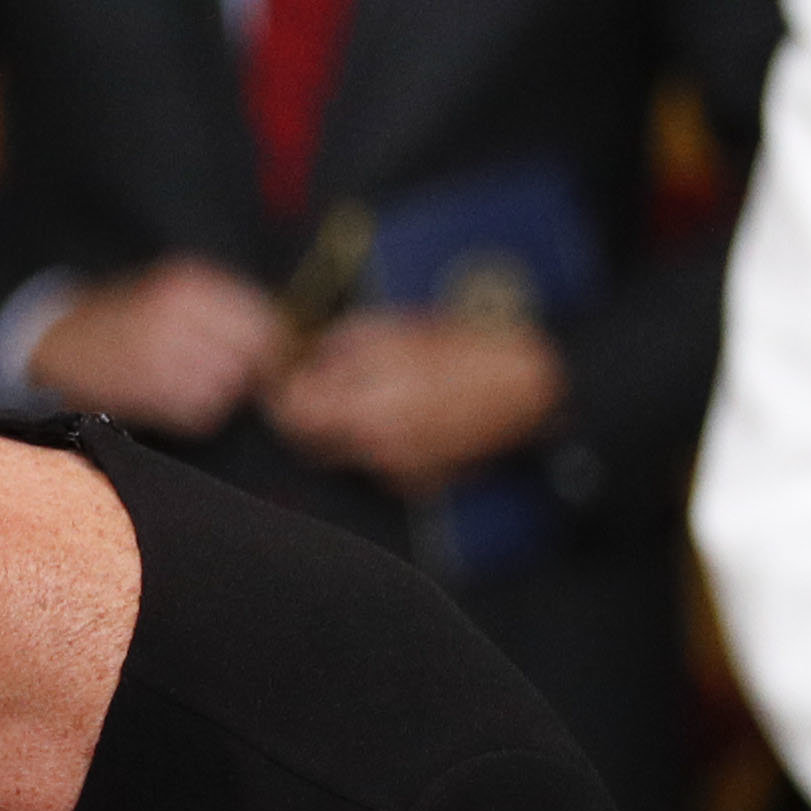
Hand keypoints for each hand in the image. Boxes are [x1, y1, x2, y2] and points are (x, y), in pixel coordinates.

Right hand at [26, 258, 288, 435]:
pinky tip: (171, 398)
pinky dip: (194, 413)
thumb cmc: (128, 318)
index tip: (262, 357)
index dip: (268, 344)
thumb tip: (286, 342)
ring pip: (225, 387)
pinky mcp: (143, 392)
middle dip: (245, 370)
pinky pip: (198, 413)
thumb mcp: (172, 292)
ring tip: (190, 383)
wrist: (57, 341)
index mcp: (188, 285)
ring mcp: (157, 355)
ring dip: (218, 393)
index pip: (261, 320)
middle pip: (248, 357)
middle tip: (226, 373)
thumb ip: (226, 309)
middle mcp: (175, 315)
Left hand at [268, 308, 565, 496]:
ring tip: (374, 388)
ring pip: (345, 452)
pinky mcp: (421, 482)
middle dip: (309, 412)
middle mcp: (377, 448)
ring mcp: (400, 470)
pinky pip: (379, 463)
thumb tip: (304, 357)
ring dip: (345, 425)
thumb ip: (338, 347)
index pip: (292, 415)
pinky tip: (405, 411)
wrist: (531, 387)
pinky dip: (379, 440)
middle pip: (312, 440)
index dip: (279, 394)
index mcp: (366, 407)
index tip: (279, 376)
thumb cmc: (466, 348)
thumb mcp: (394, 328)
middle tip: (318, 380)